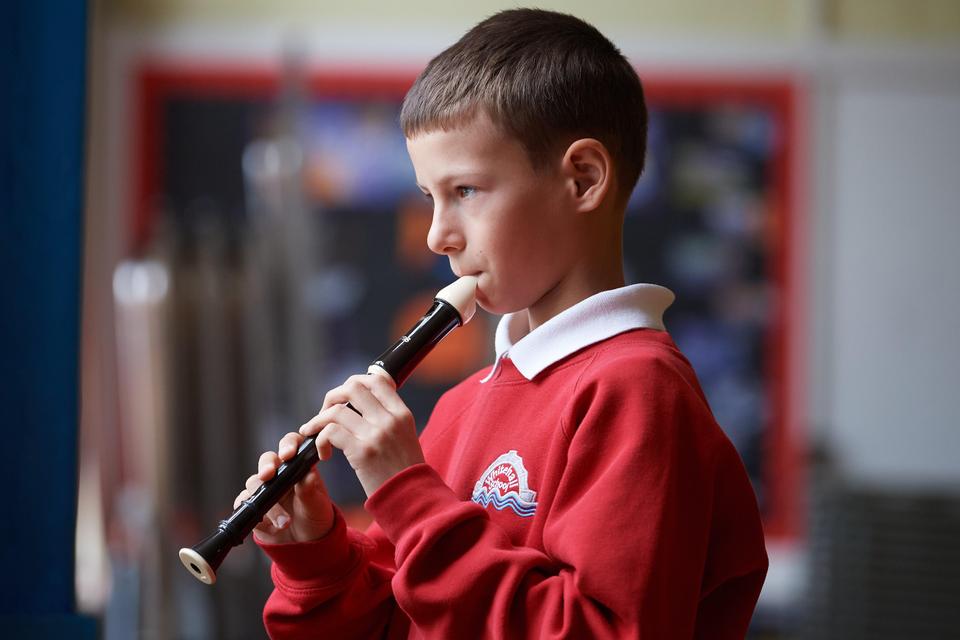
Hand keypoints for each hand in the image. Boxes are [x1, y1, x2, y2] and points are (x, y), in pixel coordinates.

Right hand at [233, 431, 335, 544]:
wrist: (306, 541)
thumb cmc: (315, 515)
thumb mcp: (317, 504)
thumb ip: (310, 490)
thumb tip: (309, 474)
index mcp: (298, 466)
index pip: (291, 445)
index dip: (288, 444)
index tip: (289, 454)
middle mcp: (279, 474)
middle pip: (267, 460)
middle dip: (266, 465)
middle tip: (269, 474)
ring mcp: (264, 489)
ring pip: (254, 483)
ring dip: (268, 502)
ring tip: (285, 521)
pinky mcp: (253, 506)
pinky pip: (244, 504)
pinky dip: (253, 514)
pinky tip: (267, 525)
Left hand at [300, 372, 423, 496]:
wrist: (412, 498)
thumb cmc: (404, 471)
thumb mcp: (405, 436)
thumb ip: (388, 418)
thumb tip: (362, 404)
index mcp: (402, 413)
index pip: (377, 380)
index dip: (355, 382)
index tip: (344, 399)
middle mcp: (390, 420)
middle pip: (353, 387)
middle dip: (332, 397)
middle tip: (325, 414)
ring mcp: (376, 435)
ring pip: (336, 411)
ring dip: (318, 421)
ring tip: (314, 434)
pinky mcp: (362, 452)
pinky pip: (331, 433)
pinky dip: (320, 441)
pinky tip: (324, 454)